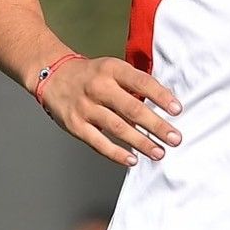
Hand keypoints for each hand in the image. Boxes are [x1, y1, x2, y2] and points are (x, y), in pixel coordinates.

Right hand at [40, 56, 181, 166]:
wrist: (53, 76)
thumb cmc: (91, 75)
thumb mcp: (113, 69)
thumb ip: (134, 84)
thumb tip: (163, 105)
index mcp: (112, 69)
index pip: (141, 82)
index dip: (161, 96)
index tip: (177, 110)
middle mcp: (98, 87)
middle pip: (132, 108)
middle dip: (156, 125)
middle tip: (175, 138)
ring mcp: (85, 107)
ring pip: (118, 127)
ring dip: (141, 142)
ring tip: (159, 152)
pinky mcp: (75, 125)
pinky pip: (98, 142)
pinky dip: (116, 153)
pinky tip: (132, 159)